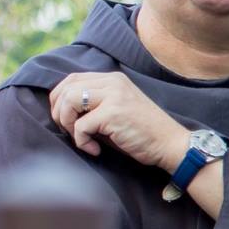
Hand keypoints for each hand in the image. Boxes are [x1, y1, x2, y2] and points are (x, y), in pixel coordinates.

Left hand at [48, 72, 188, 171]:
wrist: (169, 144)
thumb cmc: (139, 132)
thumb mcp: (113, 109)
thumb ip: (92, 104)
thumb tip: (59, 109)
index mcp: (111, 79)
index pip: (71, 79)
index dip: (59, 99)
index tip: (65, 119)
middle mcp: (112, 82)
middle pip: (66, 88)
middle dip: (59, 112)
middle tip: (69, 131)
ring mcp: (113, 96)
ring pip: (69, 101)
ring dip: (67, 124)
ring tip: (81, 138)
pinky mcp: (113, 113)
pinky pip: (80, 126)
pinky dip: (81, 141)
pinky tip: (95, 149)